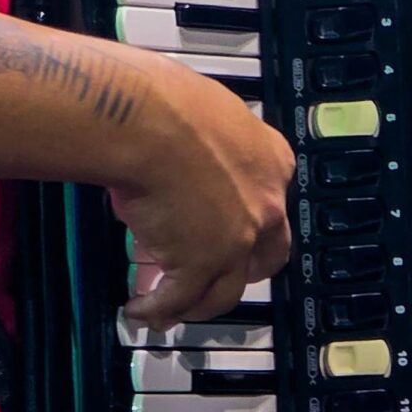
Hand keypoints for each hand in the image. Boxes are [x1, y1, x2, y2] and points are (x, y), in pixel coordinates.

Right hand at [111, 60, 293, 331]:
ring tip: (171, 306)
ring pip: (224, 291)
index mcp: (269, 161)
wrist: (147, 121)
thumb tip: (174, 153)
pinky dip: (156, 309)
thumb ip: (203, 144)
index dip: (250, 219)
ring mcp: (236, 242)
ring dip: (197, 302)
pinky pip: (177, 300)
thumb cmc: (165, 101)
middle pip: (266, 257)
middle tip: (215, 276)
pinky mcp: (201, 265)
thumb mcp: (203, 114)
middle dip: (243, 271)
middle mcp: (263, 206)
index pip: (271, 201)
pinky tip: (139, 310)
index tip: (228, 226)